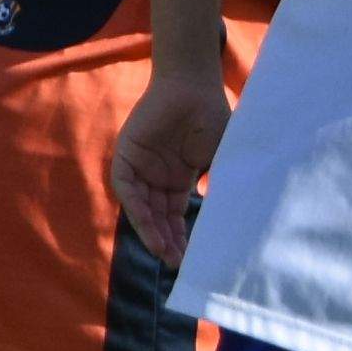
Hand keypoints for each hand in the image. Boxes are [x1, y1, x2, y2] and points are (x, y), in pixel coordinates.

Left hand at [110, 76, 230, 261]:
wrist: (193, 87)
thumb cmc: (213, 117)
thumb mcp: (221, 158)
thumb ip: (218, 183)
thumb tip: (225, 214)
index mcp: (179, 178)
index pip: (176, 215)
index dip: (182, 237)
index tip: (191, 259)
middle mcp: (158, 177)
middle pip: (158, 217)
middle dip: (167, 241)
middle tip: (177, 263)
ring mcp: (141, 167)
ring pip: (142, 208)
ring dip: (152, 232)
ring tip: (165, 253)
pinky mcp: (126, 157)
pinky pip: (127, 190)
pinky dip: (137, 209)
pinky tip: (149, 228)